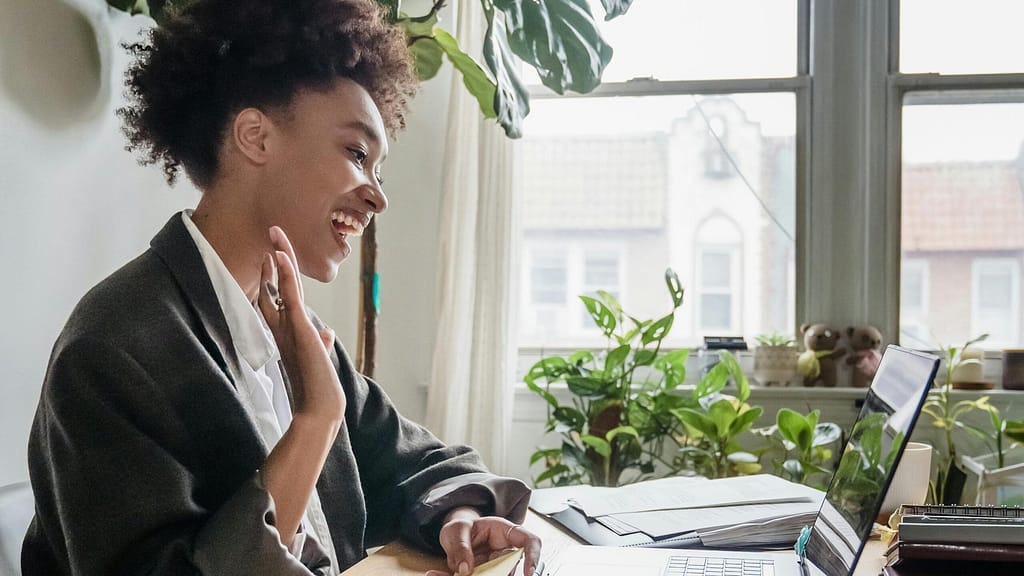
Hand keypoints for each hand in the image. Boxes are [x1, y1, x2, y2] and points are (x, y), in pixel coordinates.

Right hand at [257, 226, 345, 425]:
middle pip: (273, 287)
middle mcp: (284, 327)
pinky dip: (286, 274)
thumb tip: (327, 331)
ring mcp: (289, 326)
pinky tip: (281, 255)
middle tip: (271, 237)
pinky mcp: (299, 327)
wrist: (319, 408)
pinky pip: (289, 295)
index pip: (276, 301)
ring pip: (282, 285)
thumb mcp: (320, 359)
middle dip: (273, 263)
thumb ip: (319, 343)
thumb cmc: (318, 389)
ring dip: (280, 257)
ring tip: (275, 233)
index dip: (274, 279)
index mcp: (287, 334)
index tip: (274, 259)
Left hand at [426, 509, 541, 575]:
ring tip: (455, 570)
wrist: (454, 535)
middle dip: (498, 574)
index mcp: (505, 531)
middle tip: (476, 573)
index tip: (529, 572)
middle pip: (512, 568)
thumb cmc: (461, 527)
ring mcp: (496, 566)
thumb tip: (465, 569)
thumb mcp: (456, 530)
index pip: (529, 541)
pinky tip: (441, 574)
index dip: (533, 556)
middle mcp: (504, 551)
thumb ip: (460, 546)